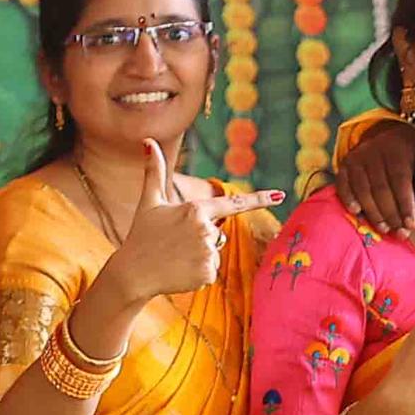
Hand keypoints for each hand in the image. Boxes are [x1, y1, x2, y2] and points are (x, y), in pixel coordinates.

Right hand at [95, 140, 278, 334]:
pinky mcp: (208, 273)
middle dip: (201, 238)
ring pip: (215, 252)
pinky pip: (212, 271)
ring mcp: (208, 253)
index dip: (259, 198)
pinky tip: (180, 271)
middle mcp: (206, 230)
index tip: (280, 194)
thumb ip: (154, 171)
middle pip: (218, 233)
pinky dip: (198, 273)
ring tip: (176, 257)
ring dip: (200, 256)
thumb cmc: (142, 234)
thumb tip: (147, 141)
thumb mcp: (150, 201)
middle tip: (175, 243)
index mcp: (196, 209)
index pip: (233, 203)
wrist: (134, 273)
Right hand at [336, 116, 414, 236]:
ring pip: (363, 189)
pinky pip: (343, 183)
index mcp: (396, 150)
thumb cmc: (407, 147)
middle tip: (399, 233)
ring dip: (373, 211)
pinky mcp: (345, 165)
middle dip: (391, 214)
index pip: (400, 180)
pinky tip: (356, 213)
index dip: (405, 204)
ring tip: (384, 229)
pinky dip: (348, 198)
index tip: (411, 224)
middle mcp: (374, 153)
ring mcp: (357, 159)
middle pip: (381, 188)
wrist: (382, 132)